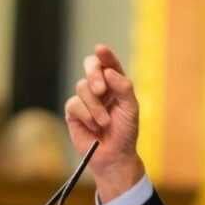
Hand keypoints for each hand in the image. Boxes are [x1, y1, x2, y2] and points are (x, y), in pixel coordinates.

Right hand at [64, 44, 144, 202]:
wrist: (113, 155)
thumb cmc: (125, 132)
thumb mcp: (131, 109)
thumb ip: (123, 88)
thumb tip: (108, 72)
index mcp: (116, 83)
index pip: (109, 63)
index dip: (105, 55)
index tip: (101, 50)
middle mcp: (100, 87)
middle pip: (90, 66)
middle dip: (93, 74)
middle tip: (100, 89)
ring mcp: (85, 98)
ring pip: (82, 87)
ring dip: (94, 107)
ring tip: (104, 123)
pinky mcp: (74, 111)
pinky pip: (74, 104)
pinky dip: (86, 115)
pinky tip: (94, 127)